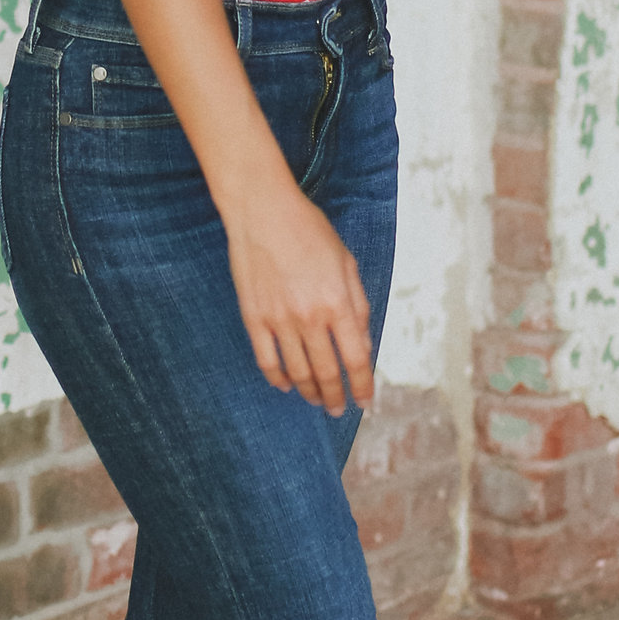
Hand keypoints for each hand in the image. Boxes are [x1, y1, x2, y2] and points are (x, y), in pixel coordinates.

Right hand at [225, 184, 372, 415]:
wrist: (263, 210)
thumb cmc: (309, 230)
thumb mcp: (346, 262)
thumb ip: (357, 305)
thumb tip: (363, 344)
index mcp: (338, 303)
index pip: (356, 359)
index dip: (362, 385)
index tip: (364, 401)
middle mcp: (310, 317)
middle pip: (326, 373)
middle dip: (336, 397)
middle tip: (338, 408)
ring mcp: (278, 320)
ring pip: (297, 372)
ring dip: (310, 392)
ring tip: (316, 400)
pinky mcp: (253, 317)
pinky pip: (266, 360)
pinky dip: (278, 378)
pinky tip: (286, 385)